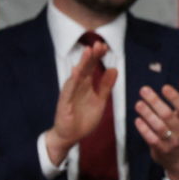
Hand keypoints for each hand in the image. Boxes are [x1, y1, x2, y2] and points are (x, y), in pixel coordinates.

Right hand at [45, 41, 116, 165]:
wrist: (71, 135)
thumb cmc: (84, 117)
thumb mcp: (100, 100)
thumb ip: (106, 86)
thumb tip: (114, 69)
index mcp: (86, 84)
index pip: (92, 67)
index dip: (98, 57)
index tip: (105, 46)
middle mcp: (77, 86)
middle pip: (85, 68)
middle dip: (91, 56)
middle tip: (99, 43)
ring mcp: (70, 93)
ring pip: (76, 76)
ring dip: (82, 63)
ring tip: (88, 52)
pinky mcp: (64, 103)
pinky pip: (69, 90)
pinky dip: (72, 81)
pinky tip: (76, 72)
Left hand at [135, 70, 178, 179]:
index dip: (174, 97)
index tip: (164, 87)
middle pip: (168, 115)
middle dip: (155, 102)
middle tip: (143, 90)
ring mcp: (172, 141)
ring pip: (158, 127)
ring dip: (147, 114)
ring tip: (138, 104)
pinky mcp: (161, 150)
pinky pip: (151, 139)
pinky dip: (144, 129)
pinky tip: (137, 120)